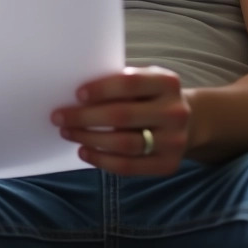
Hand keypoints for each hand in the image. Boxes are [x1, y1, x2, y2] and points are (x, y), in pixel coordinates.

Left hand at [51, 66, 189, 175]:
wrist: (188, 121)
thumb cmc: (150, 96)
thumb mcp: (143, 80)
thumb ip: (118, 83)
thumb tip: (74, 95)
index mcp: (167, 83)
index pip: (129, 84)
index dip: (101, 89)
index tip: (77, 94)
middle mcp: (175, 112)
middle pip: (122, 116)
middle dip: (85, 117)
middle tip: (59, 117)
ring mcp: (175, 141)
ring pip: (124, 144)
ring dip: (89, 139)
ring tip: (68, 133)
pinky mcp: (169, 164)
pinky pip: (129, 166)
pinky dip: (102, 160)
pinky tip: (84, 152)